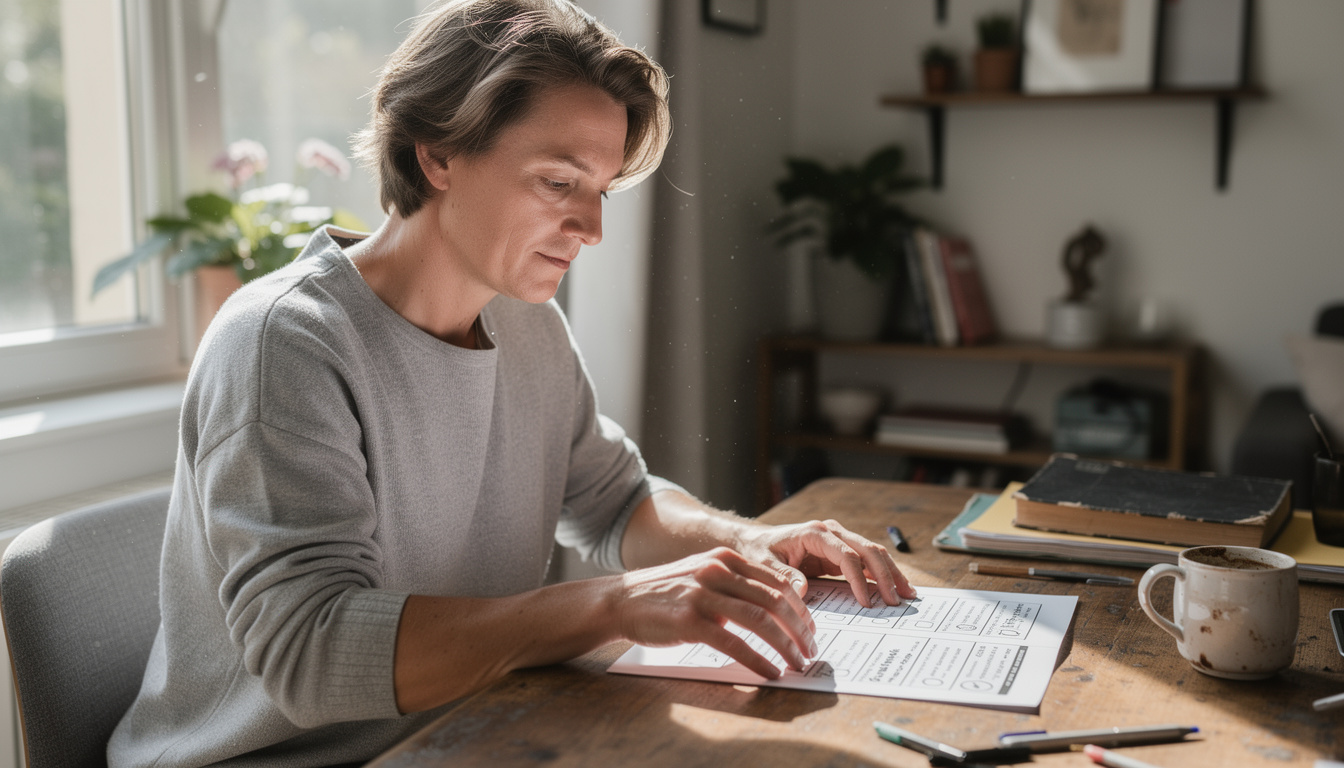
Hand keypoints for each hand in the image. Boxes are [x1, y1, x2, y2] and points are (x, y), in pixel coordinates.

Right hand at [616, 547, 818, 679]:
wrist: (621, 600)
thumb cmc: (665, 593)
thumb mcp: (702, 576)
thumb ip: (734, 586)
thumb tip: (771, 613)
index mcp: (726, 559)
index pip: (777, 582)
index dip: (800, 608)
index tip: (811, 629)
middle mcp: (718, 571)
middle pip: (775, 600)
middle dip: (800, 629)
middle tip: (812, 650)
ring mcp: (704, 595)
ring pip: (760, 621)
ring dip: (786, 646)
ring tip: (798, 664)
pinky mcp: (691, 621)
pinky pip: (735, 643)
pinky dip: (758, 660)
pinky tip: (770, 672)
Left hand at [736, 519, 917, 608]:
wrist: (753, 542)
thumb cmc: (757, 552)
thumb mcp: (764, 565)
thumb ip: (784, 576)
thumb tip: (802, 591)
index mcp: (815, 533)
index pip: (847, 556)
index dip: (859, 579)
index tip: (867, 603)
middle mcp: (831, 533)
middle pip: (868, 550)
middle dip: (886, 574)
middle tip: (899, 599)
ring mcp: (838, 541)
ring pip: (873, 554)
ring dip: (891, 573)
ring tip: (907, 594)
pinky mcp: (839, 552)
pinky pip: (865, 563)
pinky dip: (881, 575)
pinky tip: (893, 588)